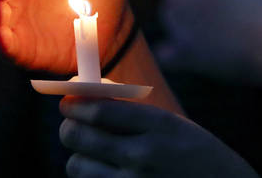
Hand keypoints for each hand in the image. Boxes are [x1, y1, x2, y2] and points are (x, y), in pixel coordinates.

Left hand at [59, 98, 256, 176]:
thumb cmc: (194, 153)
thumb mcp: (172, 124)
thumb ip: (131, 111)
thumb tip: (85, 92)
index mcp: (159, 125)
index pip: (98, 110)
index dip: (74, 102)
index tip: (68, 98)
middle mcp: (143, 155)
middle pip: (78, 136)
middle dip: (69, 125)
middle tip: (72, 122)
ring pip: (75, 165)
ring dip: (79, 155)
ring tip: (95, 151)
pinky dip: (91, 176)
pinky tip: (106, 170)